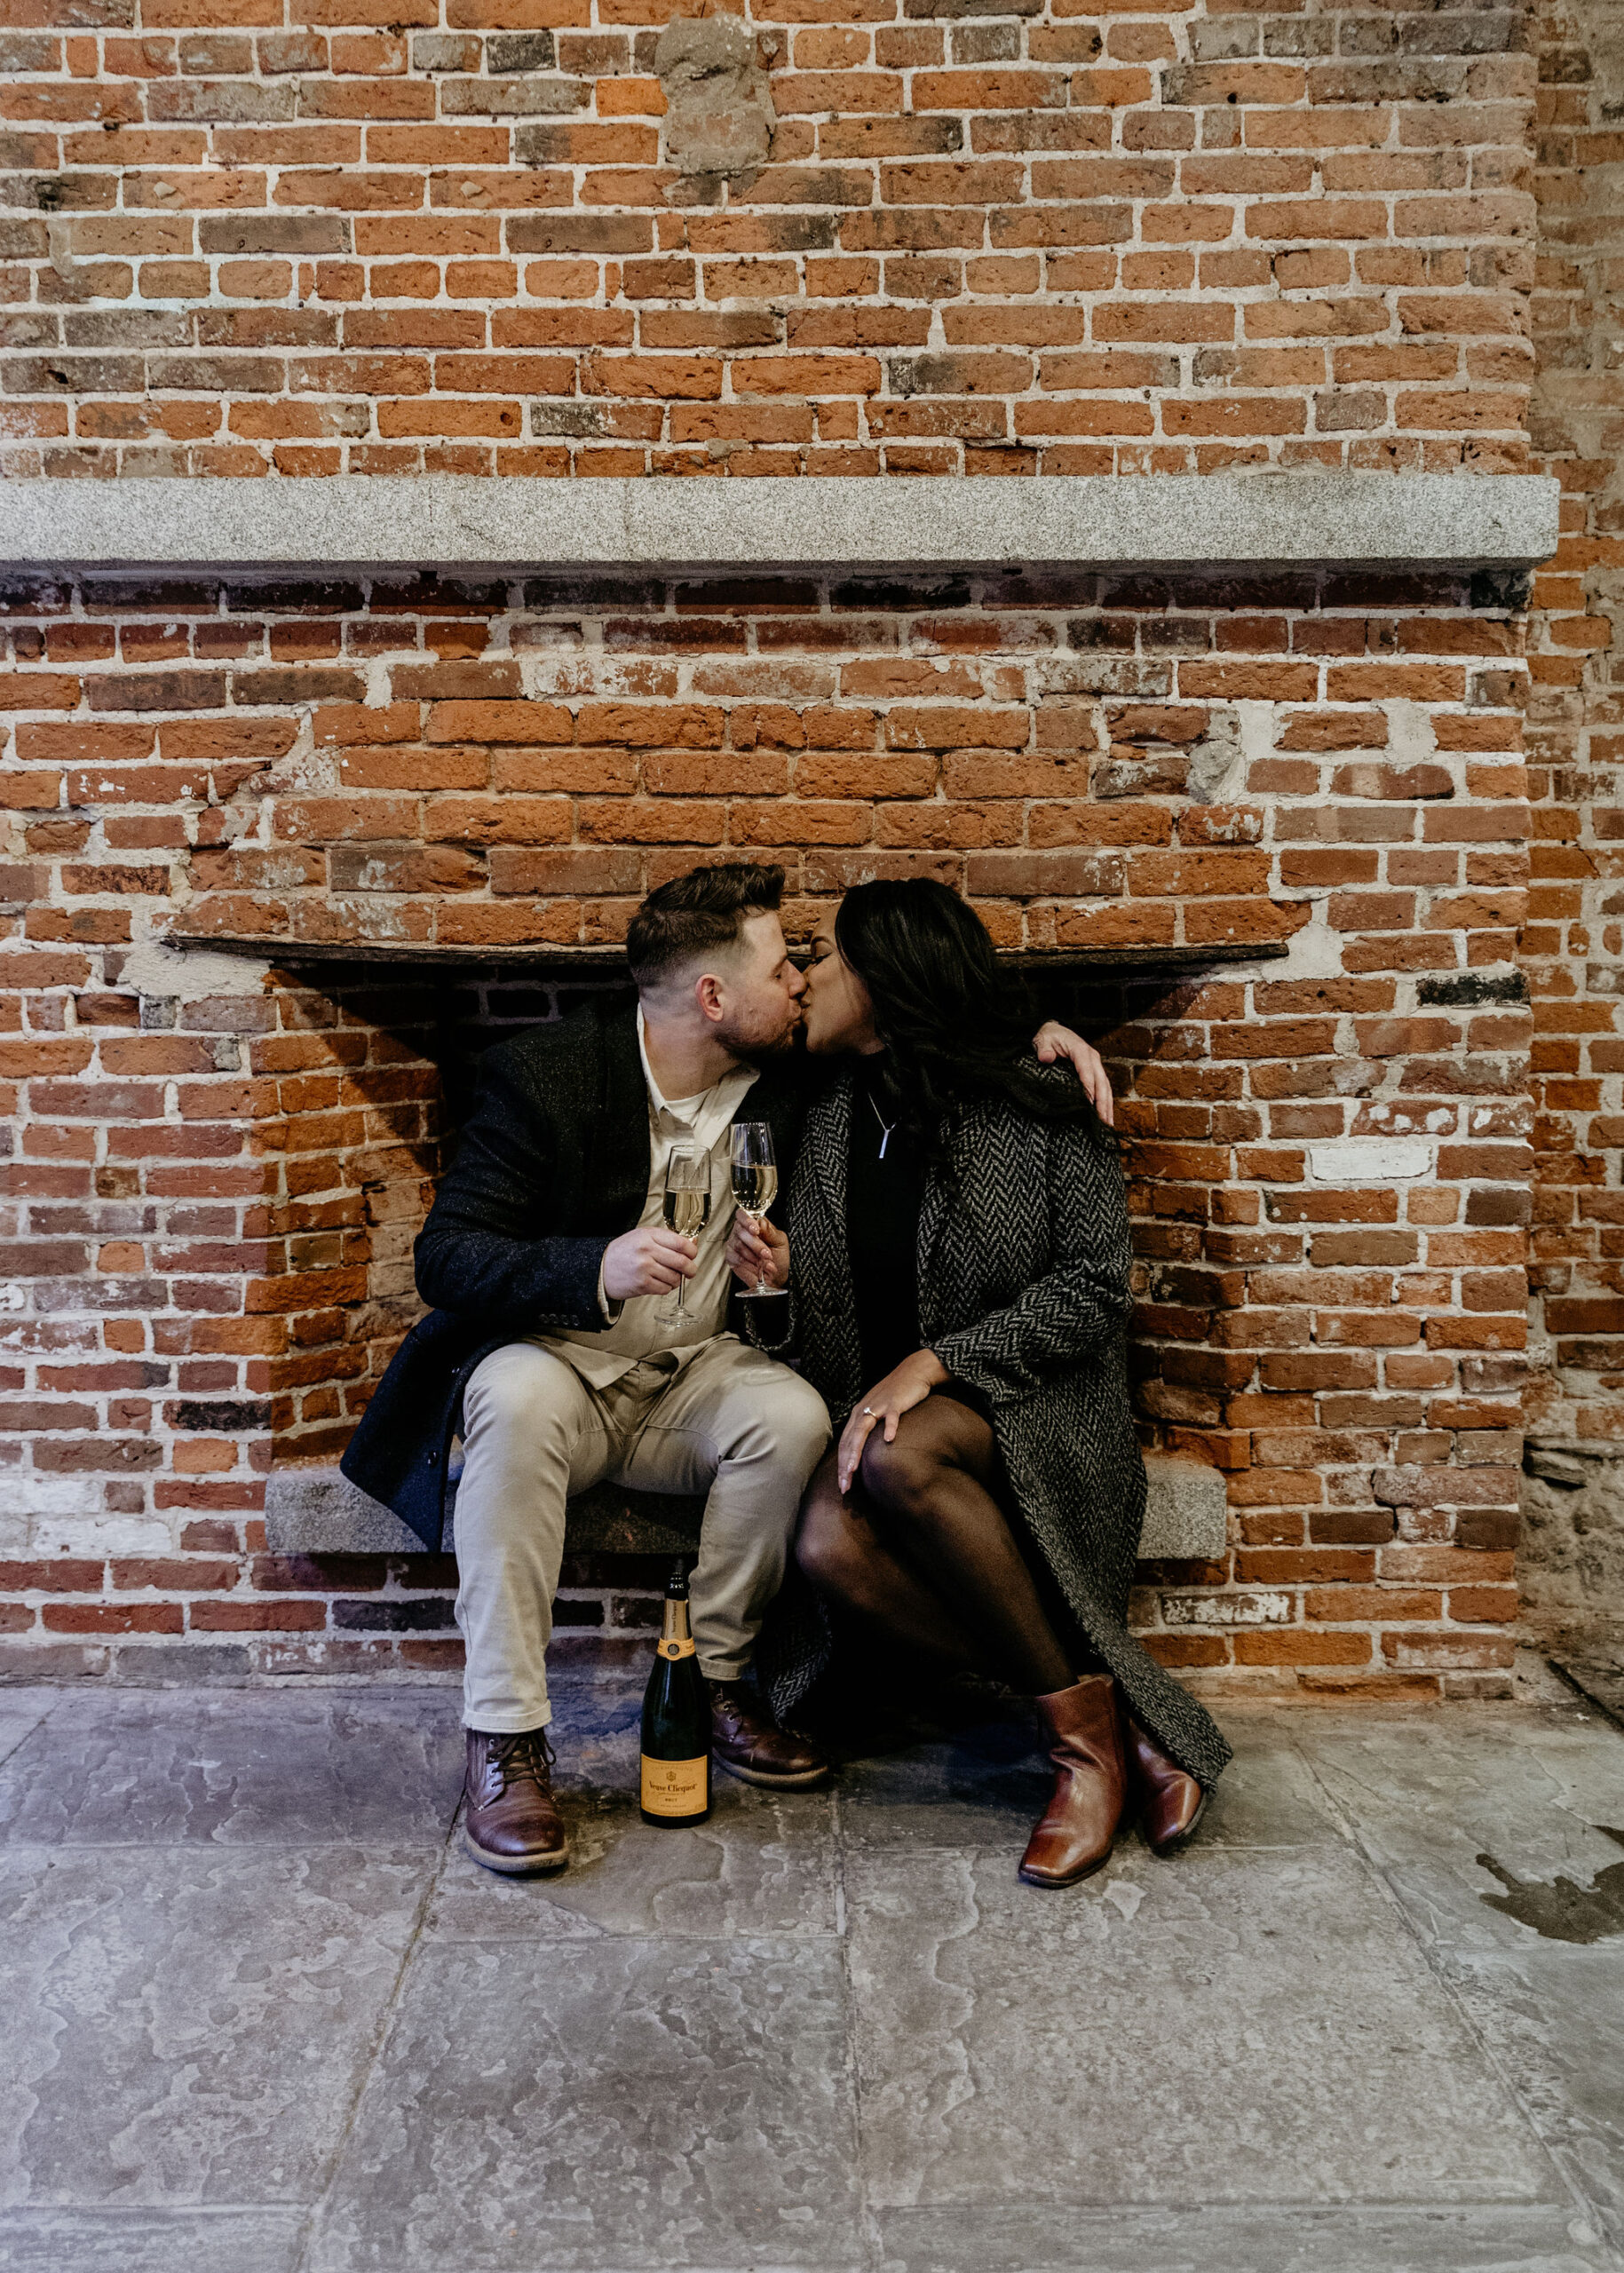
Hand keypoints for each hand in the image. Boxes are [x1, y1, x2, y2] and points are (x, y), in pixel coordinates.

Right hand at [602, 1225, 696, 1301]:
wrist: (600, 1268)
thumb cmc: (623, 1252)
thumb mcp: (642, 1237)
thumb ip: (666, 1239)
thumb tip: (692, 1243)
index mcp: (648, 1235)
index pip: (681, 1243)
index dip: (692, 1251)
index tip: (692, 1255)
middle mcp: (646, 1250)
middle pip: (682, 1261)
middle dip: (690, 1269)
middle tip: (690, 1271)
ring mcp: (644, 1268)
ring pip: (675, 1277)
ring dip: (677, 1280)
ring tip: (669, 1277)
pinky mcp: (642, 1284)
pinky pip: (665, 1288)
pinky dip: (667, 1288)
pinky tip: (660, 1283)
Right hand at [726, 1210, 789, 1290]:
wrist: (775, 1277)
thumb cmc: (778, 1257)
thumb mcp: (780, 1242)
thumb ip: (770, 1232)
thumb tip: (760, 1224)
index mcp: (754, 1223)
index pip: (743, 1214)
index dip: (747, 1221)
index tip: (756, 1230)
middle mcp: (741, 1231)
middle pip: (741, 1230)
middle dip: (755, 1244)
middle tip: (767, 1254)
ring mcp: (734, 1243)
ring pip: (738, 1245)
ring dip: (754, 1256)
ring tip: (766, 1263)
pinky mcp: (730, 1257)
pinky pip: (734, 1257)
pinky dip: (747, 1263)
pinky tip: (756, 1267)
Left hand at [837, 1348, 948, 1493]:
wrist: (913, 1372)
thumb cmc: (896, 1395)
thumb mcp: (878, 1412)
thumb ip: (870, 1429)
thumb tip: (866, 1453)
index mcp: (858, 1415)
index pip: (844, 1443)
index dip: (841, 1465)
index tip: (842, 1485)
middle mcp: (863, 1410)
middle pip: (849, 1441)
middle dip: (844, 1465)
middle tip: (844, 1486)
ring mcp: (879, 1406)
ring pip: (862, 1430)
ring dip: (856, 1451)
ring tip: (852, 1469)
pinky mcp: (896, 1402)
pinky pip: (892, 1416)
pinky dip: (890, 1427)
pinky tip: (889, 1440)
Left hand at [1034, 1020, 1114, 1127]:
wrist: (1054, 1031)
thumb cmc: (1049, 1037)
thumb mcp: (1043, 1039)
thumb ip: (1044, 1049)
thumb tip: (1046, 1058)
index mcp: (1081, 1050)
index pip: (1087, 1070)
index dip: (1089, 1087)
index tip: (1089, 1104)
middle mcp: (1092, 1058)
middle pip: (1101, 1082)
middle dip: (1102, 1102)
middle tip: (1102, 1121)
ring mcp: (1095, 1066)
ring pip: (1105, 1087)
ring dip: (1107, 1106)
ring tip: (1107, 1124)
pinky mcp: (1095, 1072)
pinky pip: (1103, 1088)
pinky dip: (1106, 1102)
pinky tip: (1106, 1116)